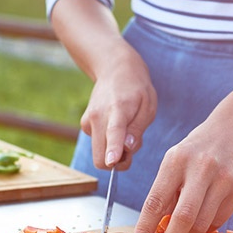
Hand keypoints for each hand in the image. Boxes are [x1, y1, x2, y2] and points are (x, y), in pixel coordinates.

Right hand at [80, 47, 155, 169]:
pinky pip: (98, 145)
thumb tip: (127, 149)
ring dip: (115, 152)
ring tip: (127, 131)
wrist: (114, 70)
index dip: (113, 149)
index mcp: (118, 109)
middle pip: (101, 156)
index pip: (114, 132)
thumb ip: (137, 130)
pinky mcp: (84, 125)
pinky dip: (109, 143)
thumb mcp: (148, 107)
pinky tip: (117, 126)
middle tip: (132, 147)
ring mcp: (88, 121)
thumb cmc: (136, 90)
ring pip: (99, 154)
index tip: (112, 162)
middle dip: (117, 162)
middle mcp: (98, 116)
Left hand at [130, 114, 232, 232]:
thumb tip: (156, 229)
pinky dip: (205, 229)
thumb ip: (166, 192)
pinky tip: (199, 227)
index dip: (144, 230)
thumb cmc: (198, 148)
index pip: (155, 202)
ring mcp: (223, 178)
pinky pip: (219, 220)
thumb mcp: (175, 161)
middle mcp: (200, 169)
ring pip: (203, 224)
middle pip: (182, 218)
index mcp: (175, 161)